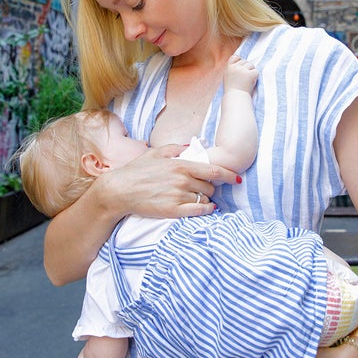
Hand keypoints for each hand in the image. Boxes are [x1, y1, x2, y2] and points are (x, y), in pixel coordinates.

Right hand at [100, 144, 237, 218]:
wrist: (119, 190)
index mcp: (181, 164)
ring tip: (197, 196)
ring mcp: (178, 196)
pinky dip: (205, 209)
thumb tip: (192, 146)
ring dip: (205, 198)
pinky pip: (198, 211)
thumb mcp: (156, 152)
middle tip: (202, 187)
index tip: (237, 179)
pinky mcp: (173, 211)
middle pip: (210, 186)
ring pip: (205, 198)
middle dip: (210, 186)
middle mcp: (182, 180)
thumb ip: (177, 148)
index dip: (230, 175)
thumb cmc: (137, 170)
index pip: (215, 170)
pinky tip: (206, 207)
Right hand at [223, 55, 257, 94]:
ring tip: (247, 81)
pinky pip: (256, 71)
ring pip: (251, 65)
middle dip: (246, 68)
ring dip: (251, 71)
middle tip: (245, 79)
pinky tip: (251, 83)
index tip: (241, 66)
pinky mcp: (250, 74)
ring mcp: (243, 70)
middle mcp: (235, 67)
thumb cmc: (232, 91)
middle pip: (244, 61)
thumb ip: (233, 70)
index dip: (239, 60)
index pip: (235, 57)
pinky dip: (255, 77)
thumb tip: (242, 62)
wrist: (236, 99)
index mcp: (228, 68)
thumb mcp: (228, 78)